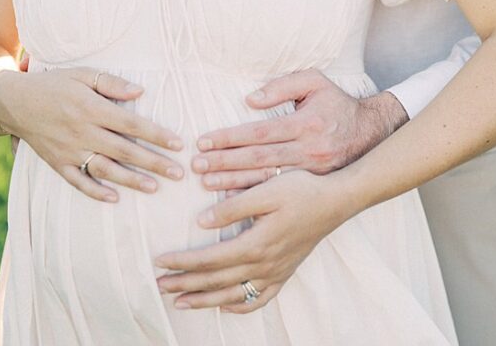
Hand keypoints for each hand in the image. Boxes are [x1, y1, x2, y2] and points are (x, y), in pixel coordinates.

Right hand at [0, 66, 183, 201]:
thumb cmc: (55, 83)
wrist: (14, 102)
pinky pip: (78, 182)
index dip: (156, 135)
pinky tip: (115, 198)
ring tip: (155, 187)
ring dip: (131, 180)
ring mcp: (69, 151)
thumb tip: (140, 92)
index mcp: (91, 108)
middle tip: (178, 173)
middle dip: (153, 162)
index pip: (131, 125)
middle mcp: (82, 132)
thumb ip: (111, 82)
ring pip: (105, 169)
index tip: (178, 144)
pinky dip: (95, 192)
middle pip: (124, 150)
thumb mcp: (82, 74)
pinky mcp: (57, 164)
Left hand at [156, 169, 352, 311]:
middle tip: (160, 284)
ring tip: (181, 301)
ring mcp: (275, 273)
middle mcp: (264, 265)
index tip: (160, 261)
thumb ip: (232, 207)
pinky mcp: (285, 273)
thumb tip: (202, 222)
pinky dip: (238, 305)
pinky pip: (258, 299)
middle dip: (185, 284)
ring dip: (204, 299)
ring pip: (233, 295)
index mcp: (255, 244)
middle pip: (216, 281)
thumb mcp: (266, 190)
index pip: (210, 259)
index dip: (183, 262)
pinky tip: (224, 303)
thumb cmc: (301, 190)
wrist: (335, 201)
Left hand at [192, 69, 407, 191]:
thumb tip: (251, 99)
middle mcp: (308, 152)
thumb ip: (283, 85)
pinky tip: (231, 202)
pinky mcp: (312, 187)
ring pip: (266, 182)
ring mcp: (311, 174)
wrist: (372, 134)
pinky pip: (279, 195)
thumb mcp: (315, 82)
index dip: (229, 138)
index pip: (259, 133)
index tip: (203, 142)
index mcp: (306, 125)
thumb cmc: (337, 103)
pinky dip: (254, 199)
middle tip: (196, 167)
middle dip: (224, 164)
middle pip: (258, 160)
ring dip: (233, 183)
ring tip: (206, 184)